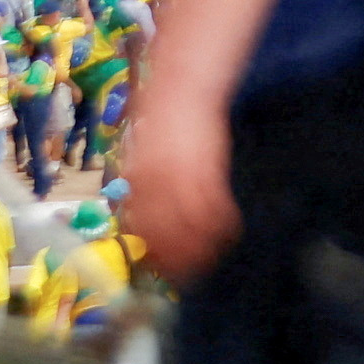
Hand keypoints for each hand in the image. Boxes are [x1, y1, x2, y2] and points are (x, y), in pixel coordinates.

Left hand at [120, 91, 235, 283]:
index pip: (142, 230)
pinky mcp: (210, 171)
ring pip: (194, 229)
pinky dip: (223, 226)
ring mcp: (185, 178)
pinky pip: (218, 209)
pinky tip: (227, 233)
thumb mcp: (137, 156)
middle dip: (176, 261)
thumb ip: (139, 189)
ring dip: (202, 250)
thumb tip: (139, 224)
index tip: (160, 269)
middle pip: (167, 236)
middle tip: (185, 275)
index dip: (153, 254)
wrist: (183, 89)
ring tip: (208, 261)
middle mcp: (157, 184)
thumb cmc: (157, 120)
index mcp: (136, 181)